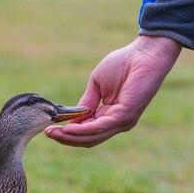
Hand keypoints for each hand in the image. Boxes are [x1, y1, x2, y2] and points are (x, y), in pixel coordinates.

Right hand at [45, 35, 181, 146]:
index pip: (88, 132)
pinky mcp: (125, 115)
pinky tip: (69, 128)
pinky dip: (83, 129)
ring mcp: (123, 121)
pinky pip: (100, 127)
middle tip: (48, 135)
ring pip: (93, 137)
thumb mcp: (97, 85)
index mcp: (111, 115)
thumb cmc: (124, 64)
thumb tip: (72, 118)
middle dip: (67, 139)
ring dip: (72, 137)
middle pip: (89, 139)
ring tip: (55, 133)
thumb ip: (86, 102)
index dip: (69, 133)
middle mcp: (117, 122)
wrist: (144, 53)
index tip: (50, 130)